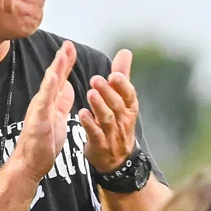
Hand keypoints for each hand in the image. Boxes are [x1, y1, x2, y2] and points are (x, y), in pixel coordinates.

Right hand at [12, 41, 77, 179]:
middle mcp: (42, 103)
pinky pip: (44, 101)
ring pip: (48, 85)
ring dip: (56, 68)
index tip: (71, 48)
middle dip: (61, 60)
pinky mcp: (38, 120)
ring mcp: (39, 110)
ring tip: (63, 53)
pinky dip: (49, 88)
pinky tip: (54, 76)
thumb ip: (61, 102)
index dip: (65, 63)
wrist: (30, 163)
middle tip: (68, 44)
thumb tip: (67, 86)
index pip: (59, 79)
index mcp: (49, 103)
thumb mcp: (58, 118)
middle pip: (53, 77)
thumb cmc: (43, 144)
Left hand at [77, 48, 139, 173]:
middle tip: (95, 79)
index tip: (114, 74)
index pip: (129, 95)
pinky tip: (82, 114)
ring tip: (90, 93)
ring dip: (98, 106)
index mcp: (129, 108)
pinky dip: (89, 124)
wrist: (117, 159)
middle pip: (117, 105)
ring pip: (107, 119)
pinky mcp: (100, 145)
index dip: (123, 85)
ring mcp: (112, 134)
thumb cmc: (118, 123)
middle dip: (107, 92)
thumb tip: (125, 52)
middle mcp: (123, 120)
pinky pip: (96, 134)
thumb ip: (122, 76)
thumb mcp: (123, 100)